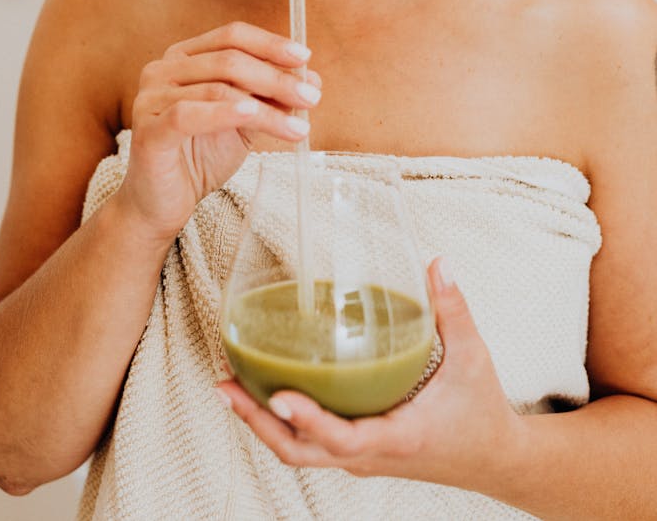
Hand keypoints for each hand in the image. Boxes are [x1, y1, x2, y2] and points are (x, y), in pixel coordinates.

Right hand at [114, 22, 319, 243]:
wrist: (162, 204)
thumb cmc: (199, 158)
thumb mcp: (244, 122)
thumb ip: (270, 98)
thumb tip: (311, 80)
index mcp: (184, 58)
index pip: (231, 36)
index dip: (270, 44)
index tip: (305, 58)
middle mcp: (162, 70)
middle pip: (228, 60)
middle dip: (276, 78)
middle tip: (311, 97)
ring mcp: (151, 99)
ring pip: (218, 89)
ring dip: (266, 107)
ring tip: (297, 125)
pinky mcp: (148, 130)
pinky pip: (189, 115)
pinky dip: (225, 113)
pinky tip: (253, 115)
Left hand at [217, 258, 523, 496]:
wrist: (496, 459)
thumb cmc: (482, 410)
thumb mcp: (473, 358)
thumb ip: (454, 309)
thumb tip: (438, 262)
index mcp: (398, 437)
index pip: (341, 438)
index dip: (308, 419)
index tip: (278, 394)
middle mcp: (371, 457)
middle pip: (300, 452)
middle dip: (258, 422)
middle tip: (225, 384)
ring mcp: (362, 459)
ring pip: (300, 452)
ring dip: (262, 423)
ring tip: (229, 384)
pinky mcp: (359, 453)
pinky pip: (311, 446)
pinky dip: (282, 423)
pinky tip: (265, 391)